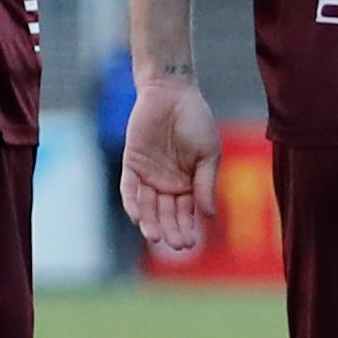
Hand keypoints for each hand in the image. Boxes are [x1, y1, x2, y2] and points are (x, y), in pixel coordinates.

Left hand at [121, 71, 224, 258]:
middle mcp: (167, 184)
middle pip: (166, 214)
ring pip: (147, 206)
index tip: (189, 243)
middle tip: (175, 245)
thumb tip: (208, 216)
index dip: (187, 228)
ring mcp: (148, 175)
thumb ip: (206, 183)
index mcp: (188, 184)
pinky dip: (132, 202)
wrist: (173, 92)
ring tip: (155, 236)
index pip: (185, 213)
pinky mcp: (131, 164)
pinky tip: (136, 216)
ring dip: (150, 222)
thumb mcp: (208, 154)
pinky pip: (129, 188)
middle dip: (170, 230)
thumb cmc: (196, 120)